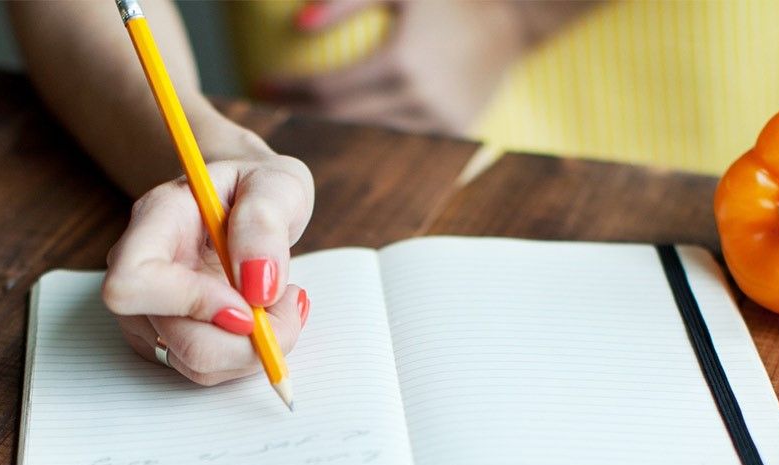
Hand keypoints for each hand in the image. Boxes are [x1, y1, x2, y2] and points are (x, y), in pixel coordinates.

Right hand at [104, 154, 314, 384]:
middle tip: (289, 303)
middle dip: (245, 340)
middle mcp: (139, 269)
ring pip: (197, 364)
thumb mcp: (278, 184)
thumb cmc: (257, 188)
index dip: (191, 304)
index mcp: (155, 221)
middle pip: (174, 337)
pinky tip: (266, 318)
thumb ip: (265, 222)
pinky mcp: (170, 337)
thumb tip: (258, 284)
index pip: (134, 281)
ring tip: (282, 303)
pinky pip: (209, 370)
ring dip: (254, 349)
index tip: (248, 304)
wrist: (245, 200)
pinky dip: (248, 355)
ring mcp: (149, 310)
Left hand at [263, 0, 530, 135]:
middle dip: (302, 110)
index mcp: (401, 63)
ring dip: (335, 122)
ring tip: (305, 109)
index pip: (327, 90)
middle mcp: (419, 99)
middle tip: (274, 100)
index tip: (261, 85)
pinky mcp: (455, 131)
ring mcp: (439, 121)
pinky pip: (401, 134)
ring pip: (370, 131)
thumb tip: (297, 24)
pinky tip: (351, 115)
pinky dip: (373, 125)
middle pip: (341, 117)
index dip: (290, 90)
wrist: (517, 17)